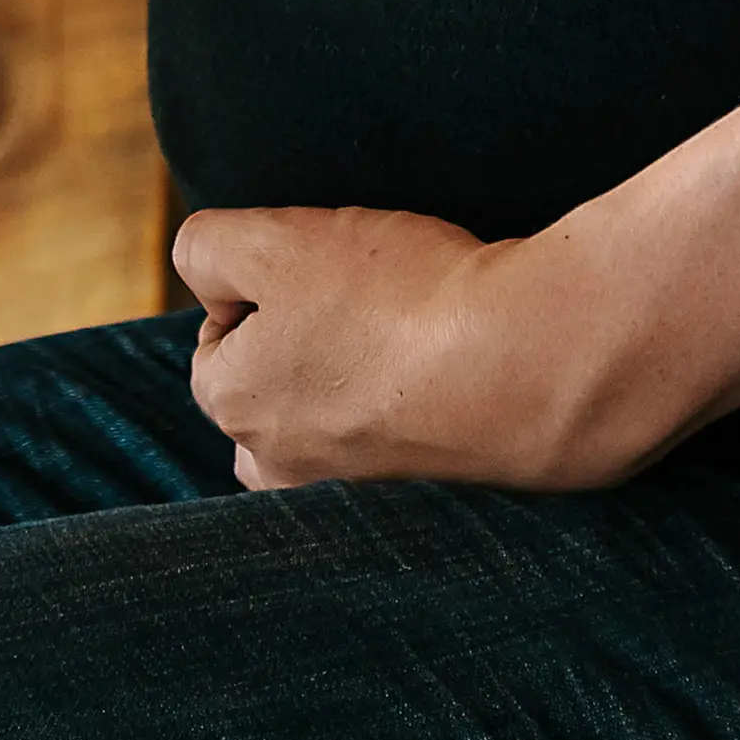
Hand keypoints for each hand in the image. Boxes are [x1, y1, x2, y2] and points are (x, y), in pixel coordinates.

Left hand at [172, 205, 674, 492]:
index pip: (218, 336)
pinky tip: (454, 372)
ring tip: (413, 339)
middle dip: (307, 342)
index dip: (267, 283)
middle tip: (371, 302)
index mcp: (234, 410)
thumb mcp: (273, 240)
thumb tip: (209, 279)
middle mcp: (284, 471)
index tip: (326, 271)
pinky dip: (419, 406)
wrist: (534, 362)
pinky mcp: (429, 498)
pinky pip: (402, 441)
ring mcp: (356, 494)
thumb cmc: (398, 298)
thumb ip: (206, 248)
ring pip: (335, 418)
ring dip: (362, 379)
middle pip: (273, 386)